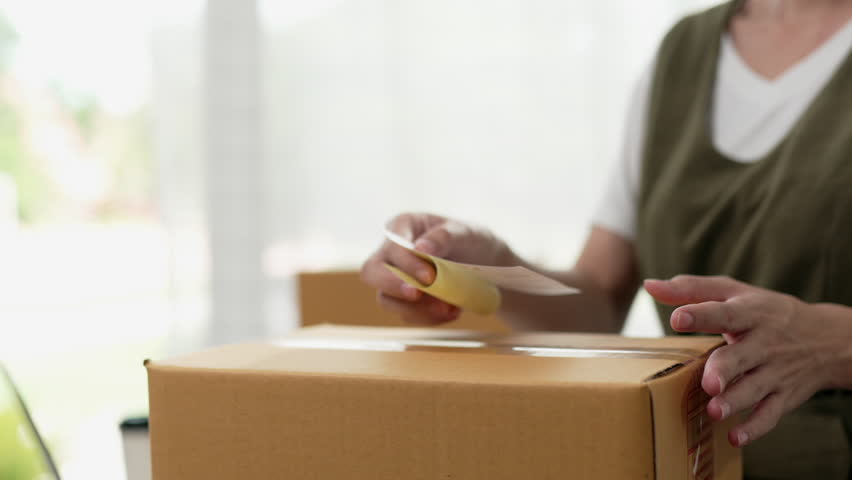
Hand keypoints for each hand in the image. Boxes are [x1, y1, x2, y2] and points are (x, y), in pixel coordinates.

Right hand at [361, 213, 508, 324]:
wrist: (484, 262)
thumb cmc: (469, 238)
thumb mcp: (464, 231)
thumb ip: (443, 237)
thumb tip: (421, 249)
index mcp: (402, 227)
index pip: (392, 246)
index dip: (406, 263)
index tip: (429, 277)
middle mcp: (391, 253)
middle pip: (371, 273)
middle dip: (392, 286)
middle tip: (417, 295)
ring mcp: (394, 279)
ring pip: (386, 300)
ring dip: (416, 309)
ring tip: (448, 308)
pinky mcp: (405, 302)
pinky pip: (408, 316)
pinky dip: (429, 318)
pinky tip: (452, 311)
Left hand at [644, 275, 850, 446]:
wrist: (827, 338)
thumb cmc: (764, 312)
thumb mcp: (733, 292)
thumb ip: (690, 289)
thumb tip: (650, 286)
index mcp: (749, 313)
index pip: (723, 312)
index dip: (700, 315)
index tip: (678, 319)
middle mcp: (763, 343)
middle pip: (741, 356)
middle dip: (723, 369)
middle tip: (708, 382)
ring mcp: (775, 371)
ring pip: (754, 388)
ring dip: (735, 401)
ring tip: (714, 410)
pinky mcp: (784, 396)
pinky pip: (770, 414)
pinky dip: (754, 428)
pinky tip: (734, 436)